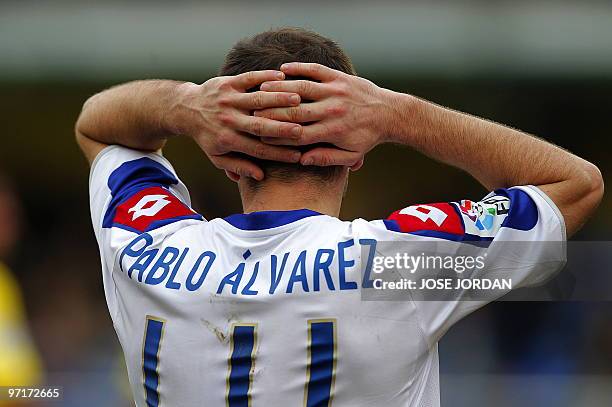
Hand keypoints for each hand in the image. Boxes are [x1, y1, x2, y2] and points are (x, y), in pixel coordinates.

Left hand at [169, 70, 304, 179]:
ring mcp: (228, 100)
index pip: (258, 150)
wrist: (186, 109)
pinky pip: (249, 78)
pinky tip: (283, 75)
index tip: (298, 156)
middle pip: (260, 126)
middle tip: (303, 130)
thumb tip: (261, 176)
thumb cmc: (207, 136)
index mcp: (228, 140)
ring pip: (257, 100)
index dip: (278, 154)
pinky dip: (265, 76)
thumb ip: (238, 167)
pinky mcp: (227, 83)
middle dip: (282, 129)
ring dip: (278, 99)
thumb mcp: (218, 156)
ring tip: (298, 100)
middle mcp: (228, 120)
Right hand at [255, 63, 392, 166]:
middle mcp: (332, 110)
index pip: (298, 134)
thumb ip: (326, 159)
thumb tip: (301, 160)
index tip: (260, 134)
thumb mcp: (350, 155)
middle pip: (295, 110)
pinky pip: (315, 70)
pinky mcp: (339, 77)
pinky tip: (282, 70)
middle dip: (271, 111)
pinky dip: (298, 68)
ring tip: (260, 88)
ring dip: (279, 88)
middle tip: (251, 110)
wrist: (390, 113)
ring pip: (301, 88)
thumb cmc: (367, 137)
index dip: (277, 135)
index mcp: (332, 132)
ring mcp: (335, 91)